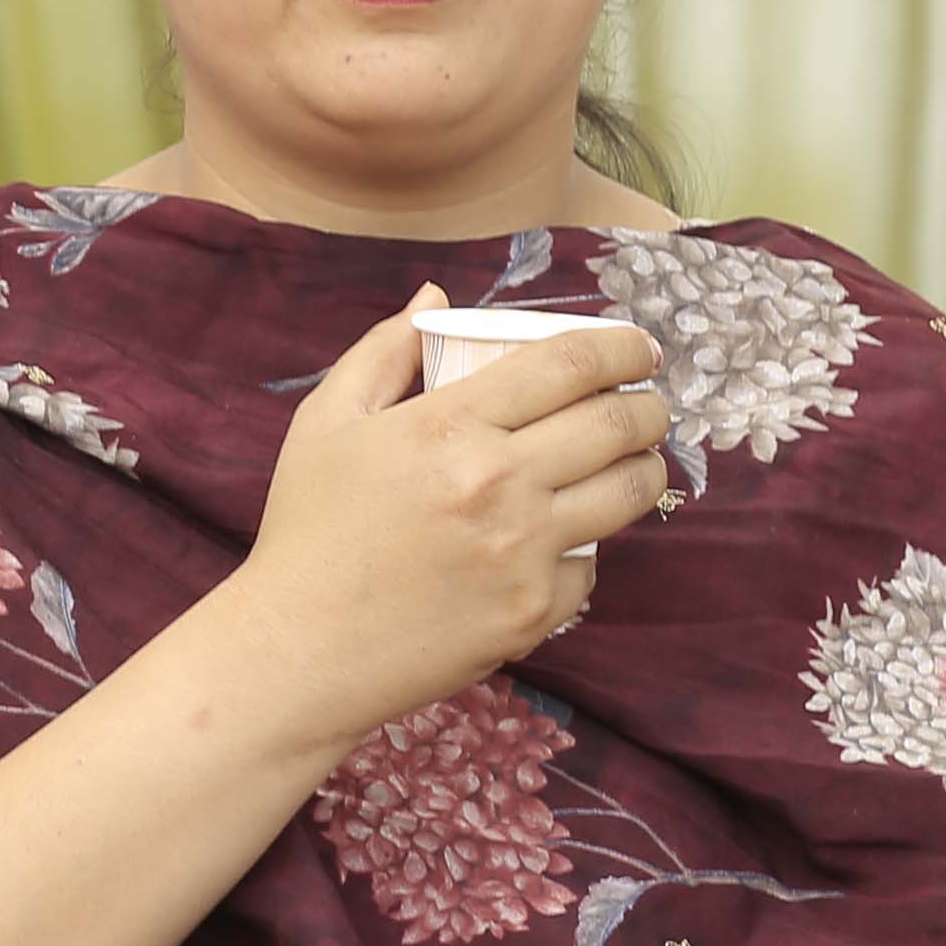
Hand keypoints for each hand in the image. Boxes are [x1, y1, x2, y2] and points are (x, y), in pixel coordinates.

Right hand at [204, 298, 670, 747]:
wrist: (297, 649)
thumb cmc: (307, 531)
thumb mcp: (324, 423)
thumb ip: (382, 352)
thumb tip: (436, 297)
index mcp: (448, 425)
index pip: (569, 364)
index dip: (623, 348)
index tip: (639, 350)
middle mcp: (498, 482)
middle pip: (617, 424)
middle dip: (649, 407)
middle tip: (645, 408)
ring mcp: (521, 551)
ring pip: (627, 493)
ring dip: (644, 468)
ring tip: (631, 463)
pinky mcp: (531, 611)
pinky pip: (590, 568)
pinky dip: (583, 551)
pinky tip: (560, 543)